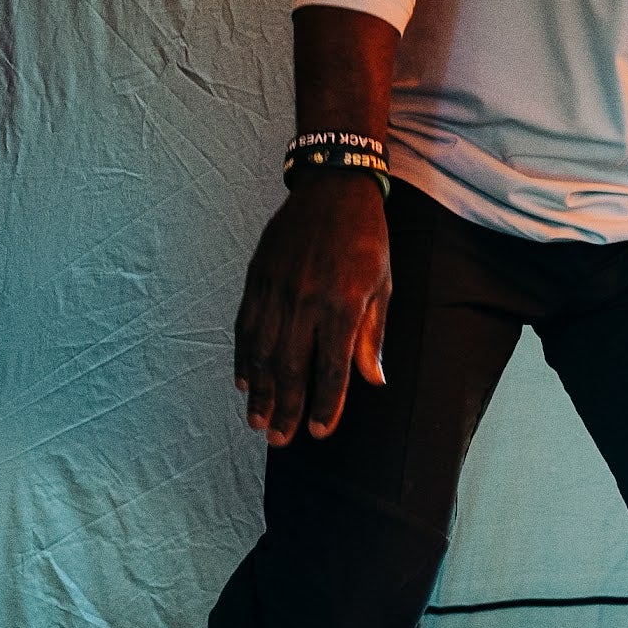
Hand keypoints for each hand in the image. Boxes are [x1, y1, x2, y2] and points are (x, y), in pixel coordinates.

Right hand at [236, 173, 389, 441]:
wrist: (333, 187)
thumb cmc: (366, 239)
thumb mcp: (383, 285)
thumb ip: (372, 335)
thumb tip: (373, 381)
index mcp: (343, 304)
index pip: (332, 368)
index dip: (325, 404)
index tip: (318, 432)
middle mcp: (306, 300)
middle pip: (291, 368)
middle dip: (286, 408)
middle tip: (279, 439)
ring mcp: (277, 288)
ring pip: (263, 352)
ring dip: (260, 391)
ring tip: (258, 421)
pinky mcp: (258, 277)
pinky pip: (246, 326)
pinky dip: (243, 357)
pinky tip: (244, 381)